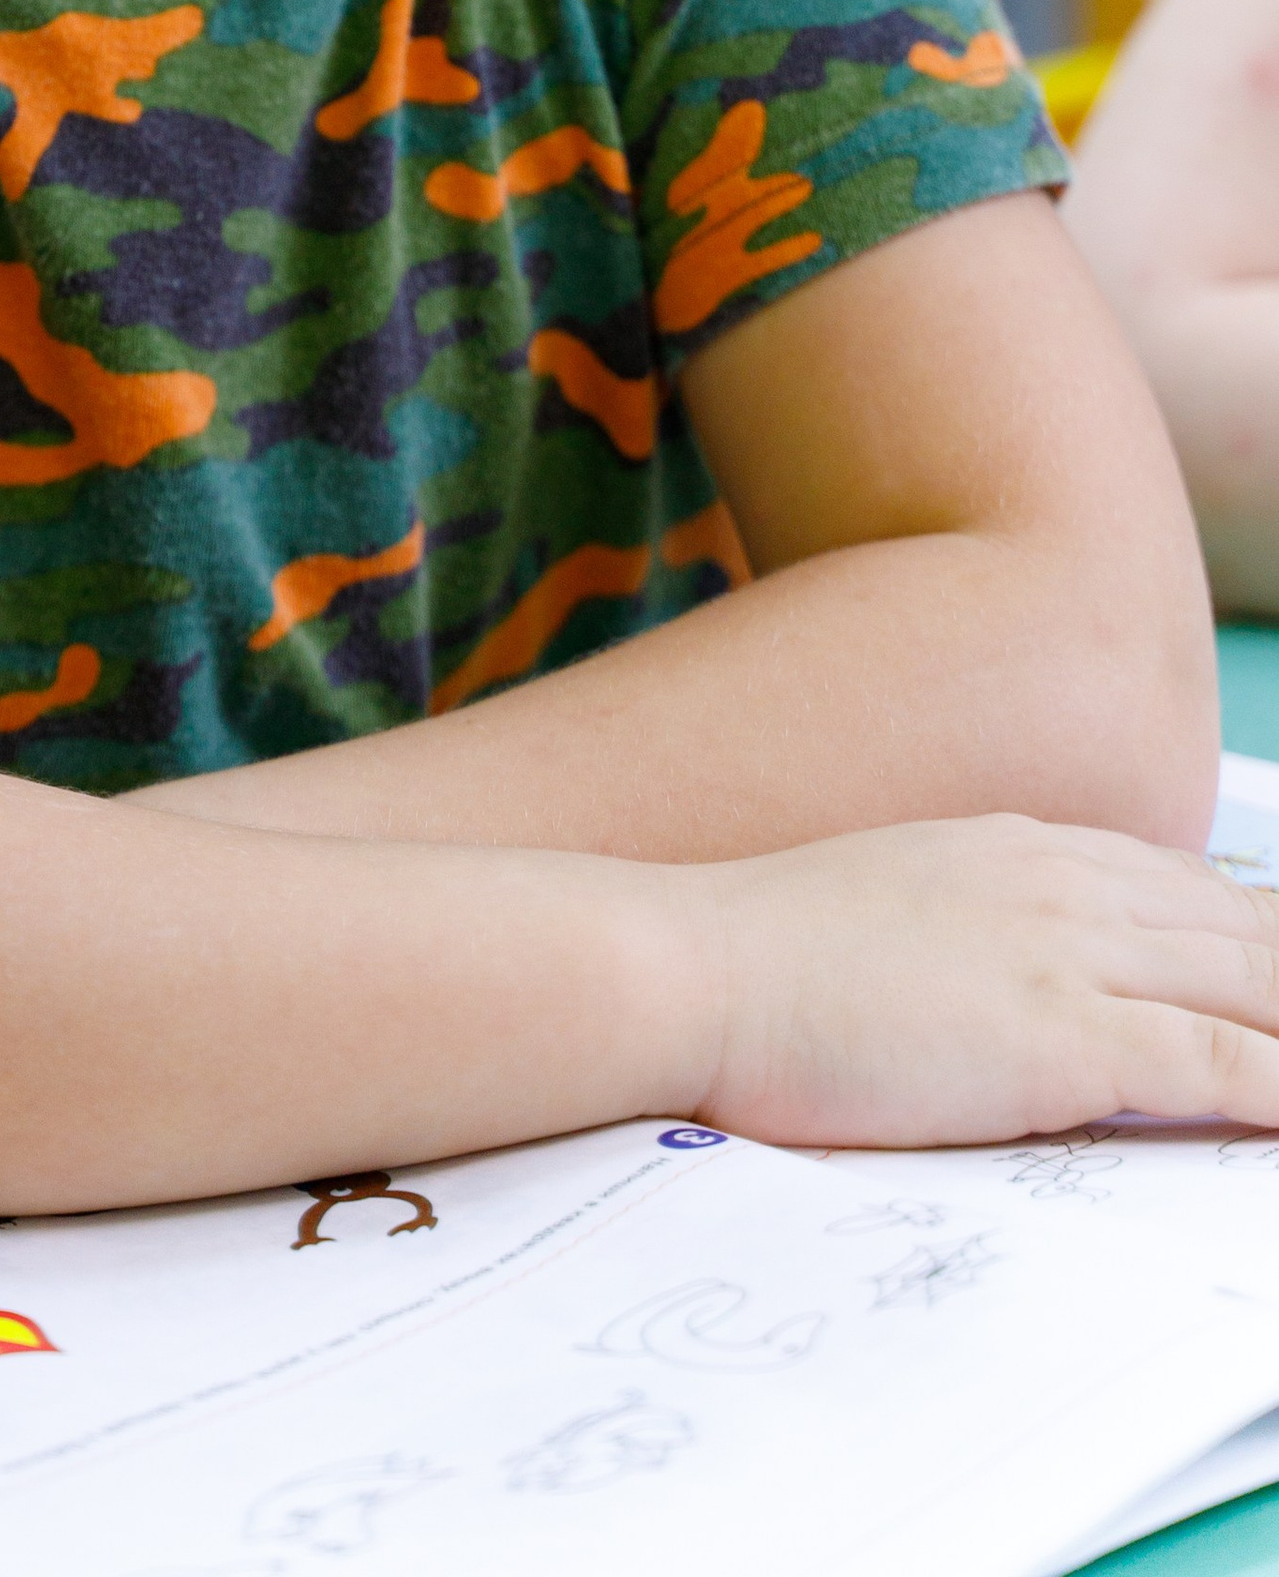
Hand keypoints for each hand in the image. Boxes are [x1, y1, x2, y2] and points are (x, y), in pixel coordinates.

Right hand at [685, 814, 1278, 1144]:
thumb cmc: (754, 957)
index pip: (1184, 891)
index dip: (1262, 934)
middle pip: (1243, 931)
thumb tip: (987, 981)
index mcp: (1017, 850)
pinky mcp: (1059, 1033)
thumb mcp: (878, 908)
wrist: (690, 961)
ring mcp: (1064, 951)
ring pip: (1252, 987)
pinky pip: (1216, 1062)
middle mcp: (1060, 882)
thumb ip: (960, 927)